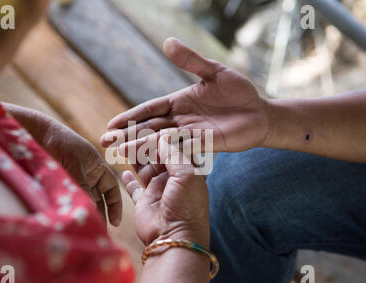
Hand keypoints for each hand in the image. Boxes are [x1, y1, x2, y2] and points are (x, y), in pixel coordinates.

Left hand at [4, 103, 121, 225]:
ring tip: (82, 227)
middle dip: (99, 214)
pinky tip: (68, 218)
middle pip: (98, 199)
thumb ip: (83, 185)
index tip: (115, 223)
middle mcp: (87, 175)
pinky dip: (70, 208)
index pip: (111, 190)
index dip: (115, 206)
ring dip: (83, 212)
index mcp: (97, 167)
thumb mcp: (74, 163)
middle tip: (96, 231)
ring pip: (83, 200)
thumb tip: (88, 208)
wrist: (34, 131)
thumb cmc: (59, 141)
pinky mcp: (58, 183)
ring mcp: (73, 179)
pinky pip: (68, 199)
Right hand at [101, 38, 269, 152]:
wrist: (260, 113)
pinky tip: (152, 158)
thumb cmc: (238, 92)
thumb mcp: (214, 71)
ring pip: (162, 141)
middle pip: (150, 127)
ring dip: (142, 146)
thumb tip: (167, 41)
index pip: (149, 110)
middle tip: (105, 142)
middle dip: (128, 135)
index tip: (110, 125)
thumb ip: (191, 60)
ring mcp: (192, 134)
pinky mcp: (207, 145)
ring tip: (121, 153)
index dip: (130, 117)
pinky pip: (183, 148)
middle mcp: (181, 119)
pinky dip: (167, 153)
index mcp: (178, 102)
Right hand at [121, 135, 208, 246]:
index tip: (145, 122)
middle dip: (142, 144)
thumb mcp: (185, 174)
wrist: (174, 238)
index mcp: (188, 169)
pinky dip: (128, 179)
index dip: (159, 134)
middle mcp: (173, 178)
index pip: (172, 146)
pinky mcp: (144, 201)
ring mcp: (158, 190)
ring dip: (132, 157)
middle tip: (126, 131)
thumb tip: (161, 136)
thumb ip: (173, 153)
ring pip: (142, 167)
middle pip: (155, 154)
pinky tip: (122, 170)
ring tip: (119, 145)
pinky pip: (134, 187)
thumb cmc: (186, 206)